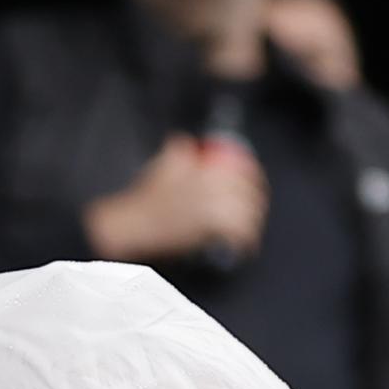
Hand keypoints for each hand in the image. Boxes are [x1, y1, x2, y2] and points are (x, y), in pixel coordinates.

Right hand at [82, 133, 266, 266]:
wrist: (131, 226)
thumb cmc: (145, 200)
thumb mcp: (162, 166)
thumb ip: (177, 149)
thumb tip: (187, 142)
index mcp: (205, 172)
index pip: (244, 173)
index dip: (256, 179)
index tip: (256, 186)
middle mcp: (212, 189)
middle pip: (249, 196)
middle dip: (258, 205)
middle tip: (255, 212)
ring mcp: (212, 212)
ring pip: (248, 217)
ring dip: (254, 225)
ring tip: (252, 231)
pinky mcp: (209, 233)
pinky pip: (239, 236)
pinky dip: (247, 242)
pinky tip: (247, 246)